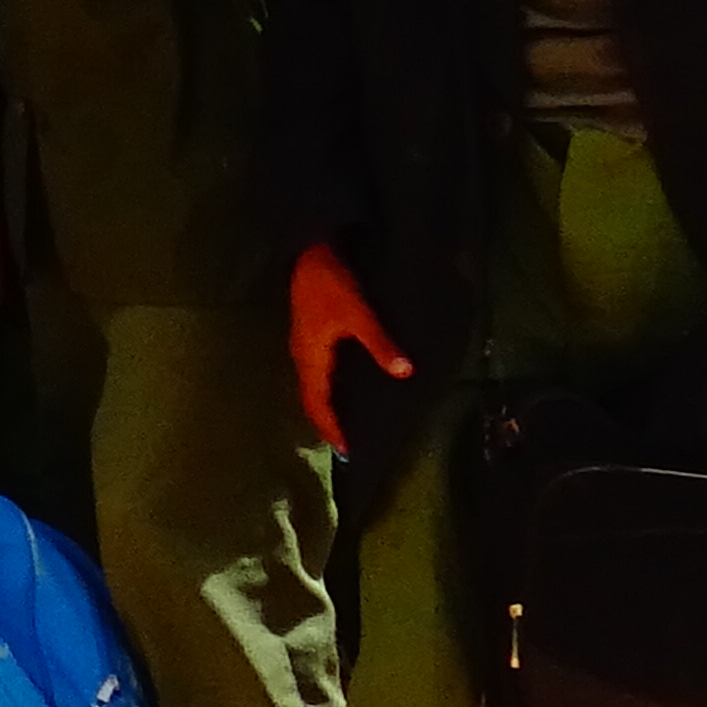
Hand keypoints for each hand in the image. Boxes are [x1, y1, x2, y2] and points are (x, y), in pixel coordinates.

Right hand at [284, 241, 409, 452]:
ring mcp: (303, 346)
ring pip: (310, 387)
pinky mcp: (308, 337)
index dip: (331, 428)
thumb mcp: (359, 315)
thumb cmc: (332, 286)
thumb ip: (380, 344)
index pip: (318, 403)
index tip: (347, 452)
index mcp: (311, 357)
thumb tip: (404, 373)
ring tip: (342, 423)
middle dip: (325, 423)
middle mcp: (302, 357)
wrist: (309, 254)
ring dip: (324, 407)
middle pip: (310, 399)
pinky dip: (325, 390)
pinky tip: (340, 388)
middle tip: (344, 445)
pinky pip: (314, 374)